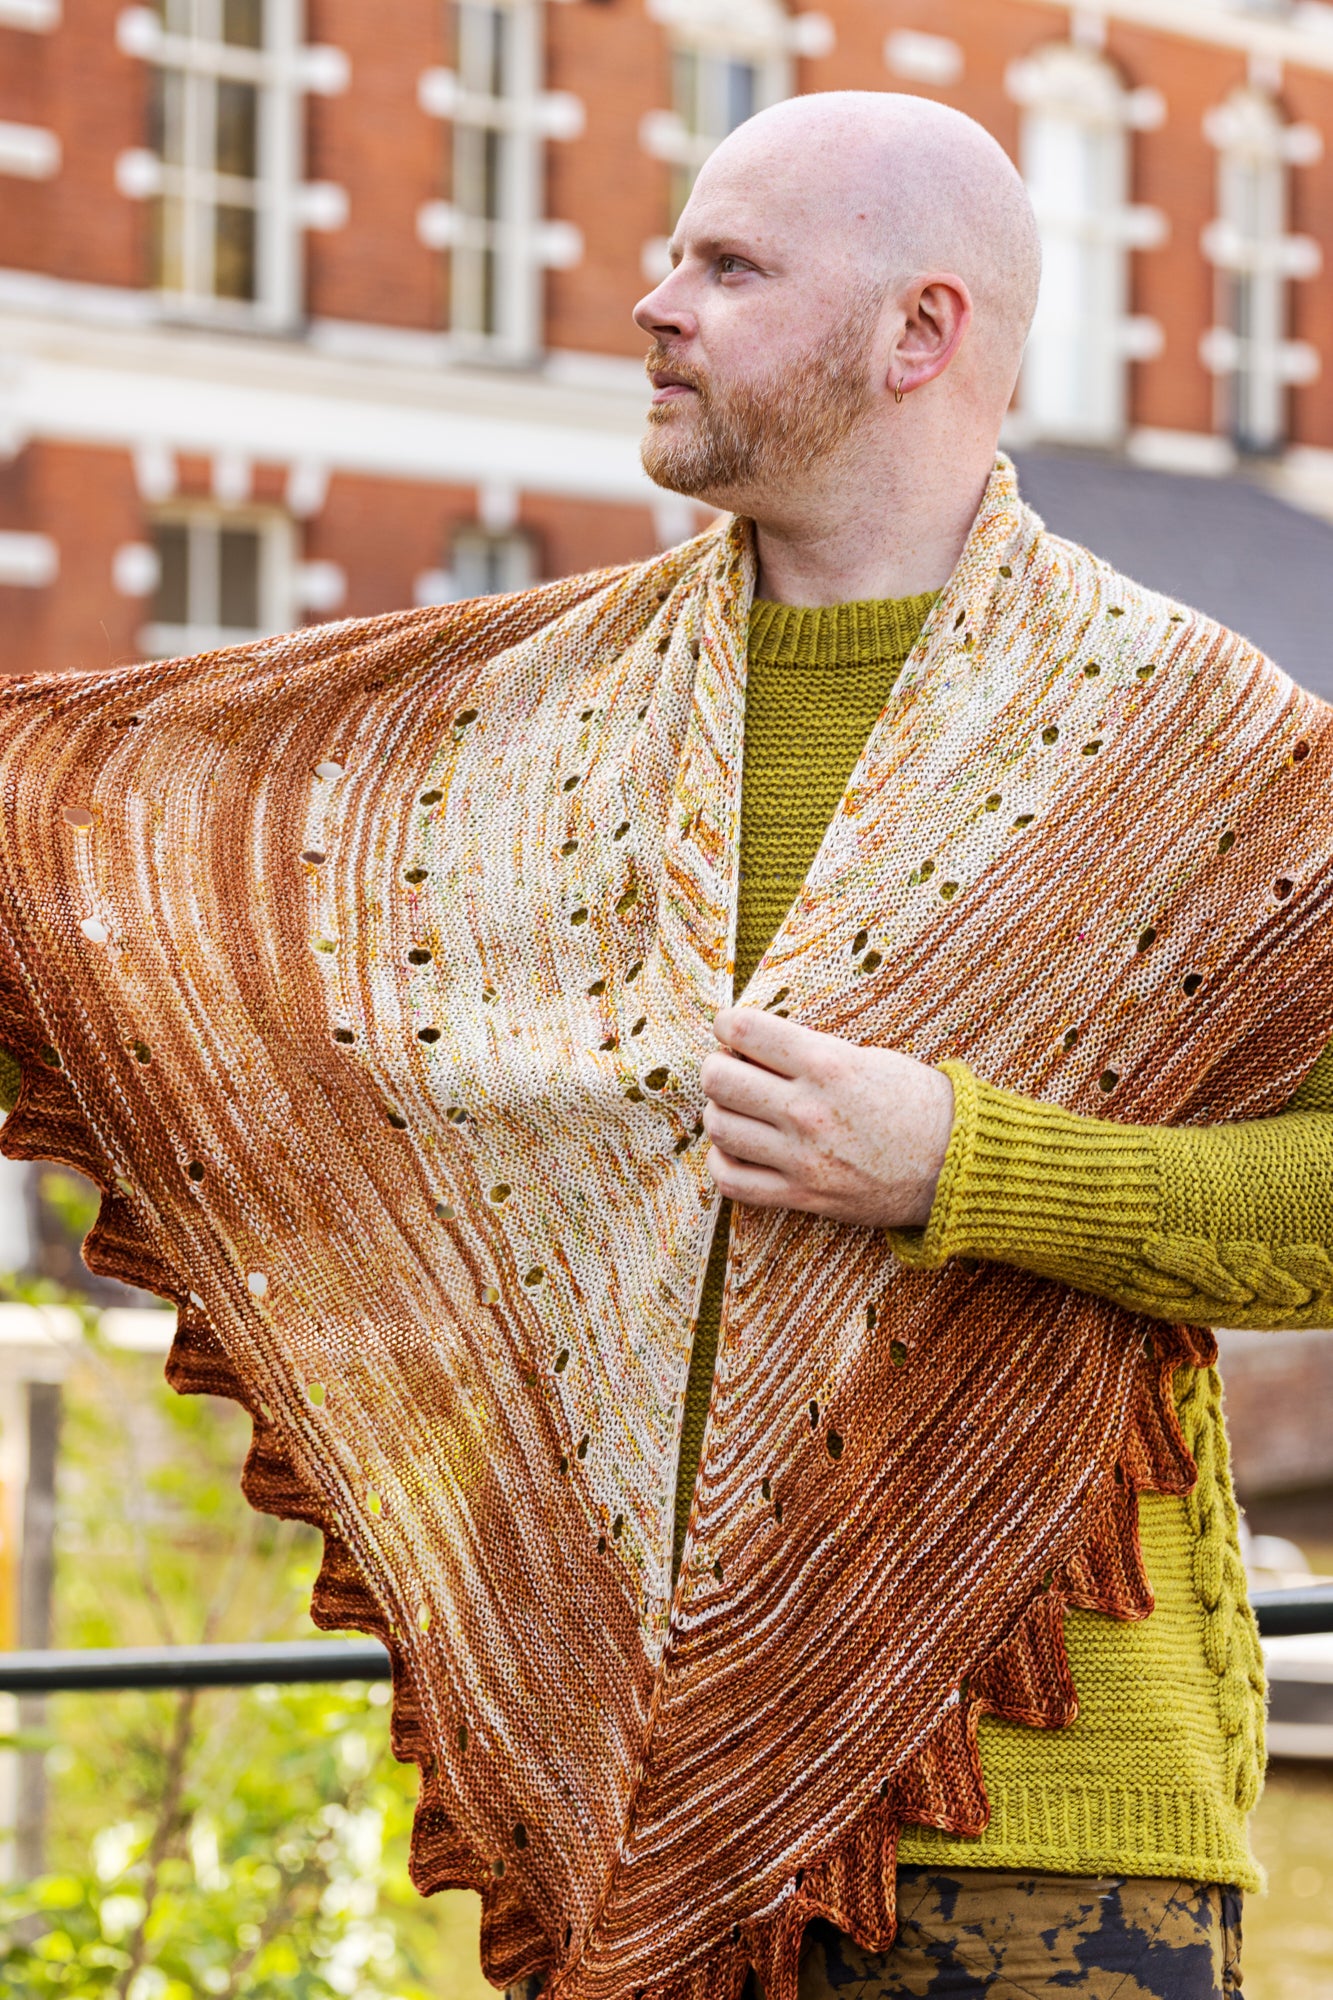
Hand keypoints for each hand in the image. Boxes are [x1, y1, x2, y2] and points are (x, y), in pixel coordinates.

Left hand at [700, 1007, 954, 1228]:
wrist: (957, 1166)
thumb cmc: (918, 1104)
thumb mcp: (869, 1058)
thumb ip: (811, 1051)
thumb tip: (756, 1046)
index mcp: (828, 1064)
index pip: (743, 1031)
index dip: (726, 1025)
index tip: (730, 1029)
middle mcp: (808, 1110)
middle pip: (718, 1079)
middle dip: (717, 1066)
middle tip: (731, 1068)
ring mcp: (802, 1157)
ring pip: (719, 1128)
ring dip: (718, 1112)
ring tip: (735, 1108)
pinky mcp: (803, 1195)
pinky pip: (733, 1181)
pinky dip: (722, 1162)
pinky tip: (735, 1149)